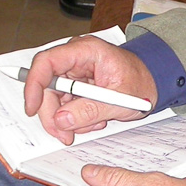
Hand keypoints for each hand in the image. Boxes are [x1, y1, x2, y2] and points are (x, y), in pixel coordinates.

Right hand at [24, 36, 157, 143]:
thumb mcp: (120, 100)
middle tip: (64, 134)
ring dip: (68, 118)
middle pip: (46, 85)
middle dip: (53, 113)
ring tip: (93, 124)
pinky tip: (93, 120)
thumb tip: (61, 120)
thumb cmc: (142, 82)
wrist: (153, 82)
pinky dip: (75, 118)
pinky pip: (64, 104)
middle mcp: (75, 58)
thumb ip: (91, 110)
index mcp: (86, 50)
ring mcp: (74, 72)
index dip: (34, 85)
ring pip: (53, 99)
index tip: (32, 108)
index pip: (47, 61)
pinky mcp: (75, 85)